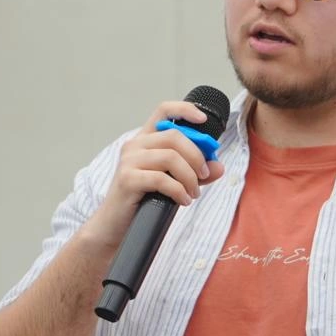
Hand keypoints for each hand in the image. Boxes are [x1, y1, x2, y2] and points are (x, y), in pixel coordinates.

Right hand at [96, 100, 225, 240]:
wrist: (116, 225)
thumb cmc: (143, 201)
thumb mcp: (174, 182)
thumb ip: (195, 173)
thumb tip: (219, 167)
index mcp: (145, 140)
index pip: (163, 111)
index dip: (185, 110)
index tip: (204, 120)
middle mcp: (135, 145)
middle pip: (174, 136)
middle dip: (196, 156)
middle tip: (203, 175)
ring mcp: (129, 161)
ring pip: (170, 157)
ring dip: (189, 177)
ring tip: (193, 192)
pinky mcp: (128, 179)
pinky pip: (162, 179)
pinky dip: (179, 190)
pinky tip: (183, 200)